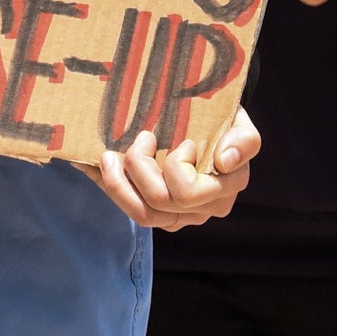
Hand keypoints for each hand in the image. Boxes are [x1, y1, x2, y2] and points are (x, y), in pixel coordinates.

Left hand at [85, 110, 258, 229]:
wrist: (208, 121)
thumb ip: (244, 139)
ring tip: (108, 155)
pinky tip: (93, 167)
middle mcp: (208, 206)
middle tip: (141, 137)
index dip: (175, 167)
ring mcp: (183, 215)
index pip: (189, 190)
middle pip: (161, 201)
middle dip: (140, 166)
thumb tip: (226, 159)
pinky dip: (110, 187)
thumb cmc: (222, 119)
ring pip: (143, 215)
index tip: (182, 141)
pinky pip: (131, 210)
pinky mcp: (162, 216)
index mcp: (228, 184)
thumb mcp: (239, 121)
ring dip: (117, 183)